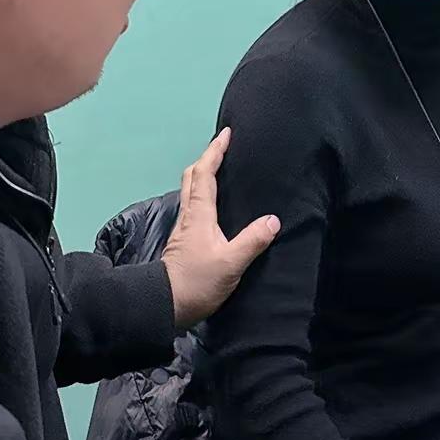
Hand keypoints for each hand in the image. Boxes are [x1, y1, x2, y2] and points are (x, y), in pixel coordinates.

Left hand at [161, 129, 279, 330]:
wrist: (166, 305)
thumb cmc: (197, 283)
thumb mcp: (230, 263)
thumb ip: (252, 241)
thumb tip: (273, 220)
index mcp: (199, 215)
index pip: (205, 174)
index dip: (215, 152)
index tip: (226, 134)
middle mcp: (189, 216)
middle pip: (192, 178)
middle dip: (207, 159)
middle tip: (223, 148)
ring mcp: (185, 229)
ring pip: (191, 192)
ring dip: (204, 176)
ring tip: (222, 171)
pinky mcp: (185, 242)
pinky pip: (195, 208)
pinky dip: (204, 196)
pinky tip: (216, 206)